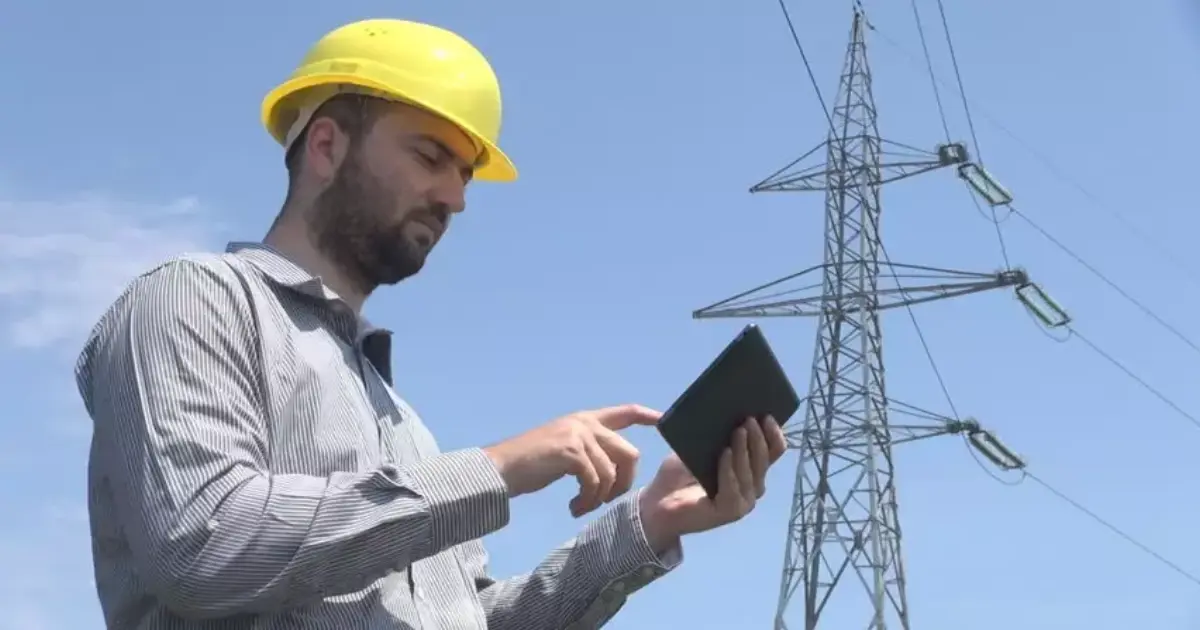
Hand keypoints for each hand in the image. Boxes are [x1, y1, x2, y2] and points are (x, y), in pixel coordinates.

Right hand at [483, 404, 661, 516]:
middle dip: (624, 482)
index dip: (647, 415)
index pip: (625, 412)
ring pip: (612, 472)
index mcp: (585, 419)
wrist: (502, 468)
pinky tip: (574, 507)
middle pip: (629, 452)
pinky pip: (595, 482)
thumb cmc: (530, 463)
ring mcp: (578, 435)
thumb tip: (612, 469)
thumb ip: (589, 450)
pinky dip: (588, 500)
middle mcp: (584, 423)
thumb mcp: (564, 449)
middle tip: (605, 500)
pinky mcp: (571, 452)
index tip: (663, 420)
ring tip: (583, 506)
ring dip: (601, 497)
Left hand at [639, 416, 785, 548]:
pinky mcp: (729, 512)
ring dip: (744, 450)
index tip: (766, 414)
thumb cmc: (678, 475)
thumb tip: (724, 409)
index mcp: (750, 470)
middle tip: (749, 419)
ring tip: (738, 430)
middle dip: (757, 437)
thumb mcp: (696, 448)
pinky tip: (724, 454)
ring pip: (750, 473)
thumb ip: (712, 435)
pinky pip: (732, 488)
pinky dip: (728, 470)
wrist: (657, 504)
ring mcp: (743, 501)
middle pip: (764, 460)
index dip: (773, 433)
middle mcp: (752, 486)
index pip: (773, 451)